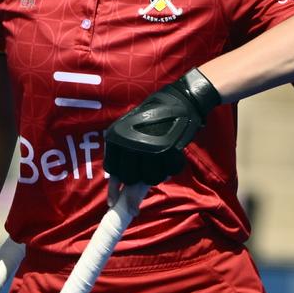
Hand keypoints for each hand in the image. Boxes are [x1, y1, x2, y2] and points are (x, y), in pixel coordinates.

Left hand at [105, 68, 220, 185]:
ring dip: (159, 173)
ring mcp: (148, 148)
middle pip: (131, 178)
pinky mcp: (168, 150)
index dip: (118, 182)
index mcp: (116, 138)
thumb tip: (116, 189)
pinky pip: (169, 172)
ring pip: (151, 179)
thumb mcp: (129, 131)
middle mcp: (129, 144)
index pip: (113, 171)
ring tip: (163, 160)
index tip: (121, 192)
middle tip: (150, 168)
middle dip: (140, 178)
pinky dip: (173, 167)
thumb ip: (123, 156)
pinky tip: (173, 157)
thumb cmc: (152, 116)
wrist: (179, 100)